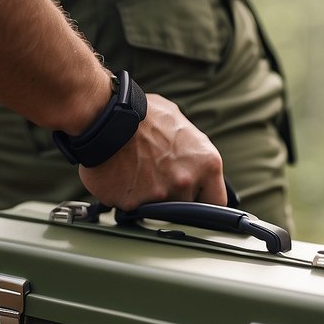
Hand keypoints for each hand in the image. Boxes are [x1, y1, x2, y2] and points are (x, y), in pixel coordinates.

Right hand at [77, 94, 225, 209]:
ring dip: (149, 197)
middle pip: (186, 207)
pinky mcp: (133, 205)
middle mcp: (186, 183)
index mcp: (206, 164)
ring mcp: (160, 197)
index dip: (204, 201)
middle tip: (156, 175)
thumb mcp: (180, 123)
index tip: (196, 199)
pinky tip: (120, 177)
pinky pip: (132, 207)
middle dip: (173, 196)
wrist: (106, 118)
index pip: (217, 200)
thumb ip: (191, 150)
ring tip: (136, 172)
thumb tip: (193, 160)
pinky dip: (126, 197)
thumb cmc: (141, 114)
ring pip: (158, 210)